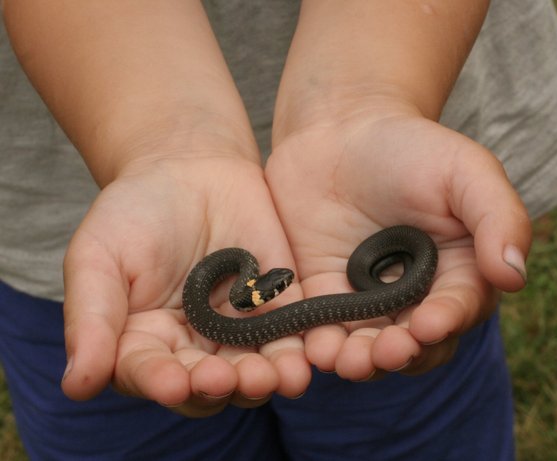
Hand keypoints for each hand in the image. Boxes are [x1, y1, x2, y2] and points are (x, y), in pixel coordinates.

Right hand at [61, 156, 310, 416]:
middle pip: (208, 384)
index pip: (151, 375)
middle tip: (227, 379)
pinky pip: (292, 337)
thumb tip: (76, 385)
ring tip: (274, 376)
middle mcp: (194, 347)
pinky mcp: (279, 308)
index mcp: (144, 343)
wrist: (190, 168)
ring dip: (265, 379)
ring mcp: (240, 331)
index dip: (161, 382)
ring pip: (253, 370)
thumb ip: (92, 318)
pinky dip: (299, 351)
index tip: (173, 381)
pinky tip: (305, 358)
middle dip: (218, 386)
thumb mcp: (100, 256)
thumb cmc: (135, 212)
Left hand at [266, 108, 530, 380]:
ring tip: (348, 361)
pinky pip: (320, 329)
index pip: (457, 309)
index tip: (429, 323)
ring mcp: (365, 300)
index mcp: (459, 273)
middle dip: (400, 352)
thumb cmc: (413, 147)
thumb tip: (513, 275)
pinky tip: (312, 349)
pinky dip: (318, 344)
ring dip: (359, 361)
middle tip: (387, 351)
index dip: (446, 320)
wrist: (342, 130)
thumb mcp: (466, 171)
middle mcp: (414, 297)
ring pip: (366, 346)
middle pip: (412, 343)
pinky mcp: (322, 295)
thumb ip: (498, 217)